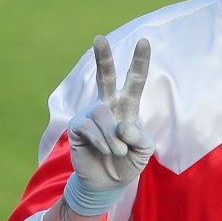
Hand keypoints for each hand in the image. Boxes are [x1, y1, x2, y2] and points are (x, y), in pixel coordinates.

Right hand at [62, 36, 153, 212]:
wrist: (107, 182)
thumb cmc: (128, 162)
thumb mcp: (144, 151)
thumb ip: (141, 137)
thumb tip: (121, 126)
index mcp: (127, 106)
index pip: (134, 80)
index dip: (139, 62)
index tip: (144, 41)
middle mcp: (107, 104)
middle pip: (105, 76)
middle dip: (103, 57)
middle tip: (99, 38)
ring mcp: (90, 114)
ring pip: (103, 116)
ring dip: (113, 139)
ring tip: (117, 152)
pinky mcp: (77, 126)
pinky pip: (90, 128)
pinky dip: (102, 143)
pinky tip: (104, 152)